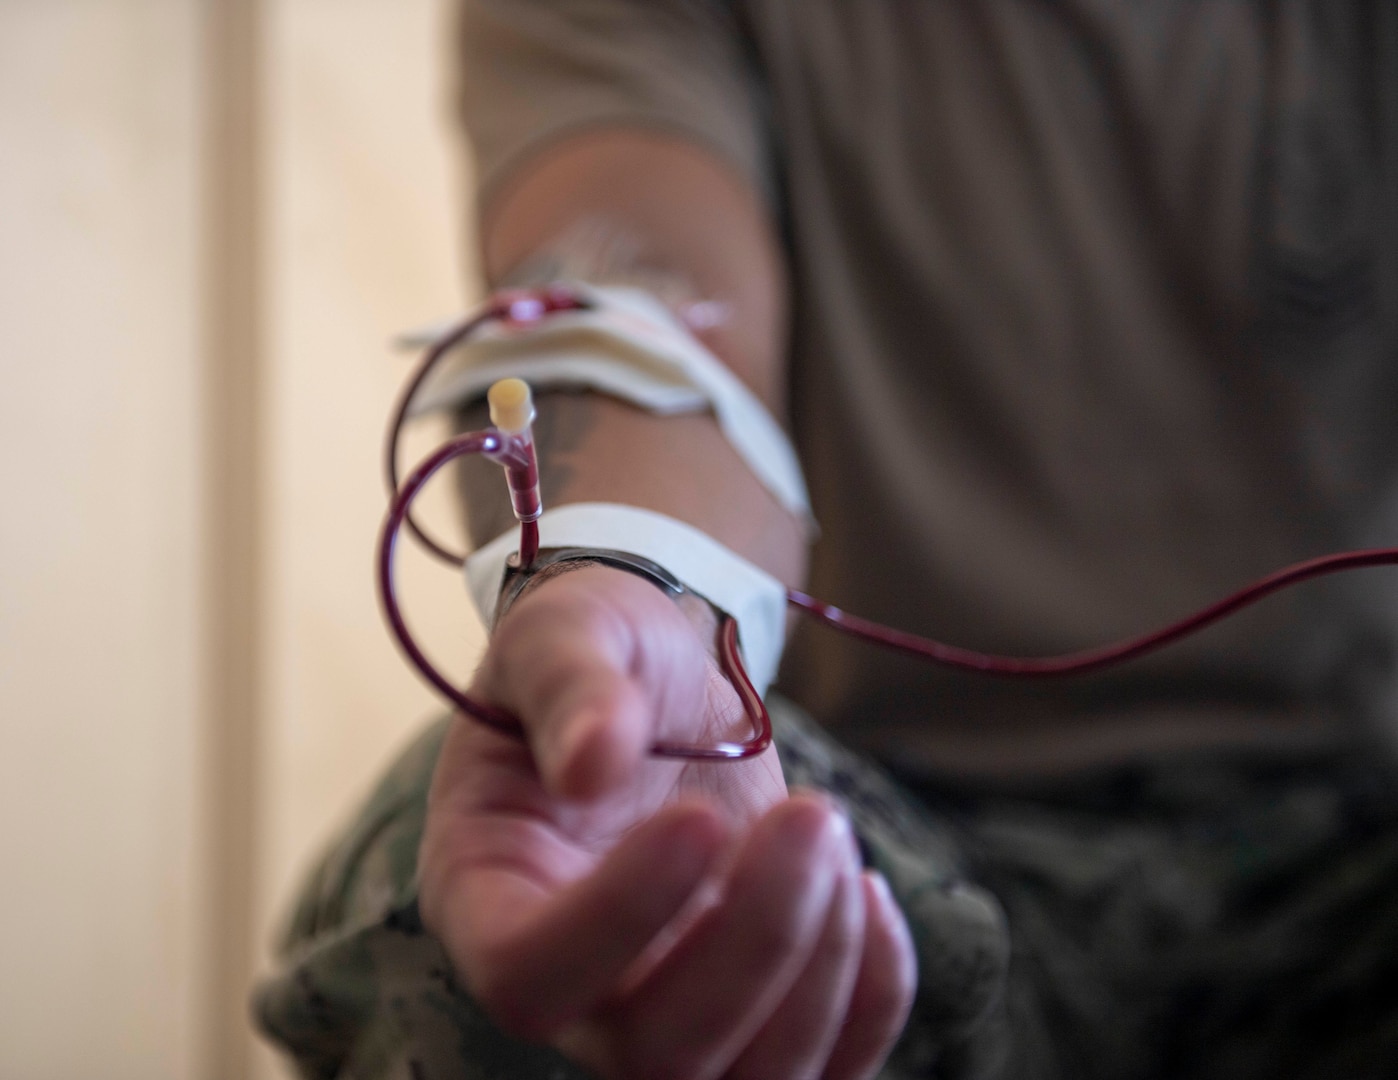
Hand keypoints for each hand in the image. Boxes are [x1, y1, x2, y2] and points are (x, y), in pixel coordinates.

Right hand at [419, 566, 916, 1078]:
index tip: (699, 818)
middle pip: (655, 1053)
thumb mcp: (565, 633)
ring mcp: (662, 1006)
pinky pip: (821, 1064)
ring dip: (824, 974)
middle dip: (760, 942)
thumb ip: (569, 688)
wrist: (656, 679)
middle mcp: (570, 982)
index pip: (529, 971)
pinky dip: (871, 999)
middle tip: (811, 815)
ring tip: (829, 832)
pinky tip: (869, 892)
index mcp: (487, 895)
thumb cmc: (594, 653)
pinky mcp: (748, 1004)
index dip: (619, 918)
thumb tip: (590, 761)